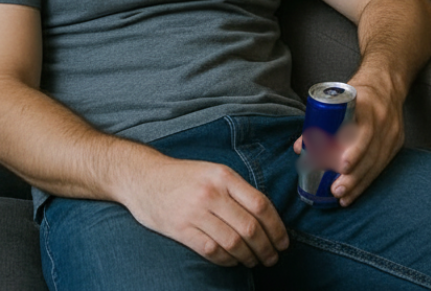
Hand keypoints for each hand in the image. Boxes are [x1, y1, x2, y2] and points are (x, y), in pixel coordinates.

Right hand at [123, 155, 288, 267]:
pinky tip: (233, 261)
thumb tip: (264, 215)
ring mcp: (195, 212)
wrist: (144, 178)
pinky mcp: (180, 229)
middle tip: (273, 257)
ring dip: (249, 256)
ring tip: (255, 261)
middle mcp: (212, 193)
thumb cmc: (183, 176)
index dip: (276, 227)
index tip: (283, 241)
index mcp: (224, 175)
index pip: (260, 204)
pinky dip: (227, 260)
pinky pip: (212, 251)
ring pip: (233, 242)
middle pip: (249, 226)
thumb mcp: (213, 171)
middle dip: (266, 247)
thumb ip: (236, 189)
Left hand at [293, 79, 403, 206]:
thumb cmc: (357, 92)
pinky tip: (355, 193)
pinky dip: (368, 180)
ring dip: (359, 183)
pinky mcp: (396, 142)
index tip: (340, 166)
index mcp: (367, 105)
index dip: (354, 151)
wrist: (387, 83)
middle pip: (370, 152)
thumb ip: (320, 121)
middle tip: (335, 189)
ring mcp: (392, 132)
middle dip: (353, 175)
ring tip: (342, 197)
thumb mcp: (340, 99)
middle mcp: (382, 119)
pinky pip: (383, 165)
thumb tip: (299, 148)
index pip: (364, 131)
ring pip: (377, 163)